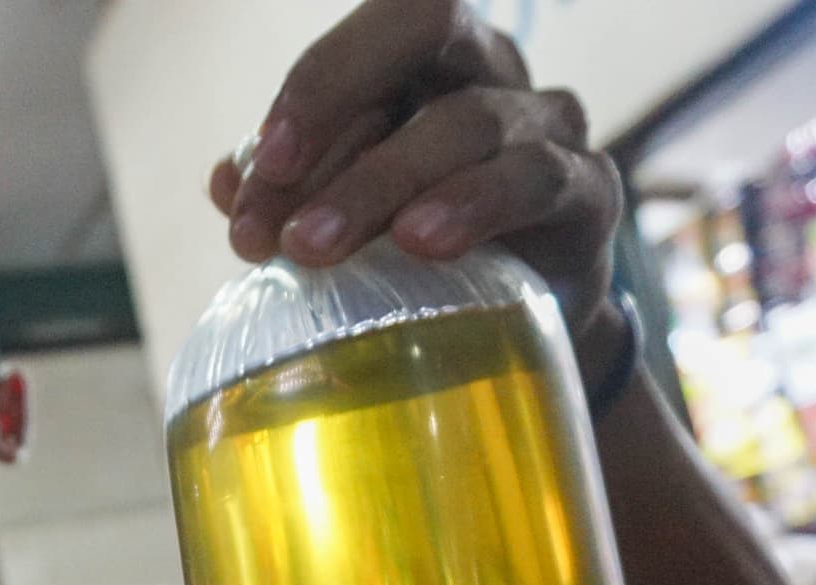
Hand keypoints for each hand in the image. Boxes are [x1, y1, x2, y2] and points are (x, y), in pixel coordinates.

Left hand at [208, 0, 626, 369]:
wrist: (514, 324)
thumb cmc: (416, 249)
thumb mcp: (343, 212)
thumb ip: (289, 191)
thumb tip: (226, 183)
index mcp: (428, 58)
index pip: (384, 24)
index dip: (322, 79)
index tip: (264, 165)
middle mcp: (491, 71)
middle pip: (429, 34)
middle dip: (338, 118)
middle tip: (276, 225)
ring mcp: (546, 126)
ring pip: (468, 121)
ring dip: (382, 183)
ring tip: (316, 248)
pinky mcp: (589, 191)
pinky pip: (536, 180)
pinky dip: (473, 205)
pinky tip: (423, 243)